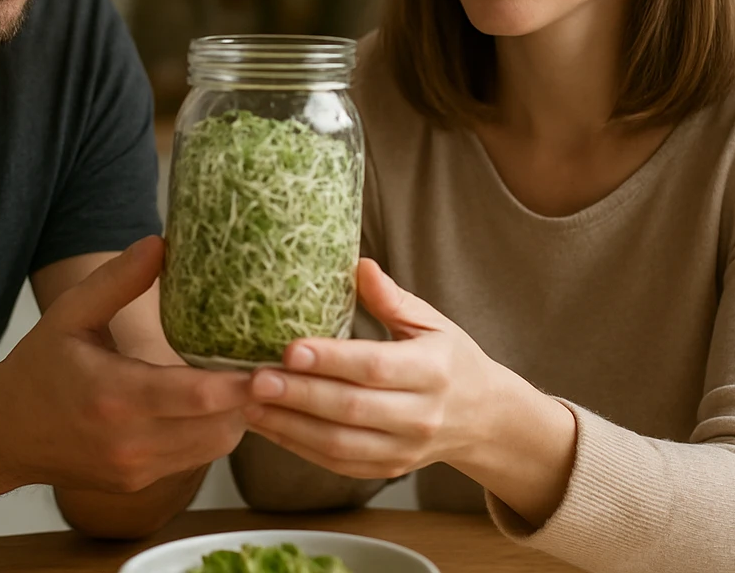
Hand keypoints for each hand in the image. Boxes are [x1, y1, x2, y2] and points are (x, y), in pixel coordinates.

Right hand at [0, 236, 250, 493]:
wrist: (2, 435)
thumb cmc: (37, 368)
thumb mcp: (70, 314)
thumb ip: (118, 280)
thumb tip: (162, 242)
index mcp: (114, 396)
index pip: (195, 396)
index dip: (241, 385)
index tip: (273, 366)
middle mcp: (129, 440)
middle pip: (219, 427)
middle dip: (250, 399)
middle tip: (270, 364)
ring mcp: (136, 468)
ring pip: (214, 447)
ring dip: (234, 416)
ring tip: (245, 380)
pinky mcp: (139, 484)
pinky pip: (195, 458)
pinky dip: (211, 432)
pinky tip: (213, 403)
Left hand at [241, 258, 501, 479]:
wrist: (483, 417)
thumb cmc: (448, 359)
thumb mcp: (431, 322)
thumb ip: (392, 297)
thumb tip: (359, 265)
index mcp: (432, 370)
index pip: (375, 366)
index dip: (331, 360)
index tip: (290, 349)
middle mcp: (421, 415)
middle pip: (352, 408)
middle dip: (299, 395)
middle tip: (256, 379)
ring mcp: (405, 449)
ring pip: (340, 444)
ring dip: (290, 426)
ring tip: (251, 404)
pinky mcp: (389, 469)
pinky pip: (338, 464)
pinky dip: (299, 447)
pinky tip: (269, 426)